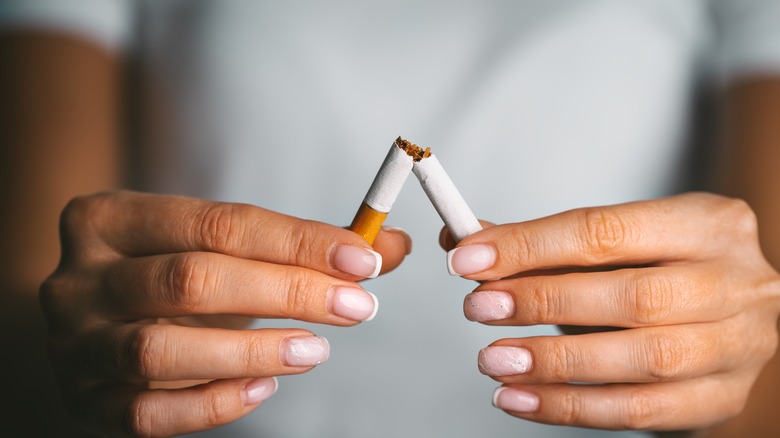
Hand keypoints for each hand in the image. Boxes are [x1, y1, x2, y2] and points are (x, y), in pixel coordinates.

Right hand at [40, 190, 409, 436]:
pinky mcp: (83, 401)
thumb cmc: (173, 276)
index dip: (296, 241)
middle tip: (356, 306)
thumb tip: (389, 246)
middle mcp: (78, 279)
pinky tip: (267, 386)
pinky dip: (214, 403)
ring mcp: (73, 344)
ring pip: (160, 350)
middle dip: (286, 292)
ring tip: (317, 350)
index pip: (217, 223)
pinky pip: (148, 414)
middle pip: (191, 280)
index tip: (361, 261)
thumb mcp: (223, 249)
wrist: (94, 323)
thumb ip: (303, 246)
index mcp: (109, 219)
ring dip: (252, 350)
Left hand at [444, 192, 779, 430]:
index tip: (469, 258)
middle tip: (479, 307)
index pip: (605, 231)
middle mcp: (734, 282)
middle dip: (543, 301)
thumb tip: (464, 240)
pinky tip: (520, 397)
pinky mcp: (720, 398)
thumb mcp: (616, 241)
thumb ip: (540, 241)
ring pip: (642, 360)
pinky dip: (570, 407)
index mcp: (707, 223)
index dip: (530, 246)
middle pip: (633, 297)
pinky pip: (639, 411)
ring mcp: (736, 346)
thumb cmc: (664, 269)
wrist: (730, 318)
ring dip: (554, 362)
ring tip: (494, 360)